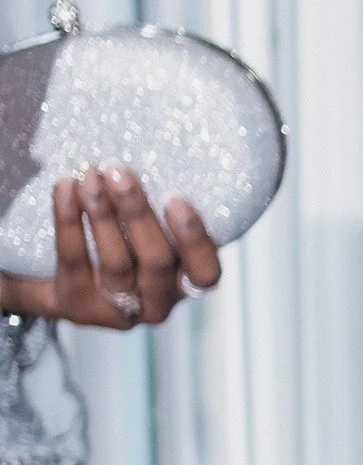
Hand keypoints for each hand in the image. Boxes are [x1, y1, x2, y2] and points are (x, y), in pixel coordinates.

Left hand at [0, 167, 221, 328]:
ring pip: (116, 262)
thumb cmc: (114, 242)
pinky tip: (64, 187)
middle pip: (157, 262)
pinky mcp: (78, 306)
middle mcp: (157, 304)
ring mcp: (118, 311)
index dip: (194, 240)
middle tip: (119, 172)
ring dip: (102, 214)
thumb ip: (157, 211)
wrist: (54, 279)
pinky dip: (68, 219)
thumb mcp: (143, 231)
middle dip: (137, 212)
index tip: (175, 199)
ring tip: (89, 176)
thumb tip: (155, 153)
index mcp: (183, 283)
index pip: (205, 273)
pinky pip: (75, 259)